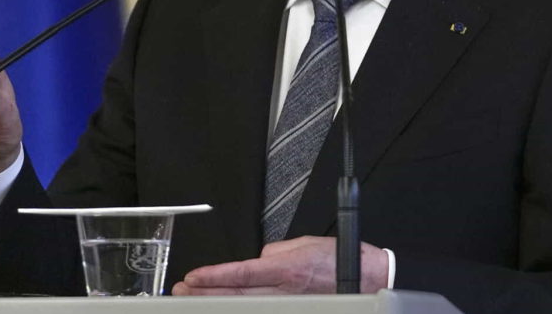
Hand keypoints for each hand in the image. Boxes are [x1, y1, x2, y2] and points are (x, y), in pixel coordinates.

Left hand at [172, 236, 388, 295]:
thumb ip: (276, 252)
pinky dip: (243, 309)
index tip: (194, 277)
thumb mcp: (305, 243)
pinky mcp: (297, 310)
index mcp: (287, 269)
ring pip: (246, 306)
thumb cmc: (341, 260)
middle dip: (207, 292)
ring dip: (218, 302)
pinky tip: (226, 307)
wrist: (369, 278)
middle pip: (237, 294)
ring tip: (194, 299)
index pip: (242, 273)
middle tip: (183, 291)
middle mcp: (286, 290)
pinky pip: (263, 310)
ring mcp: (290, 304)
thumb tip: (258, 260)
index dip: (214, 276)